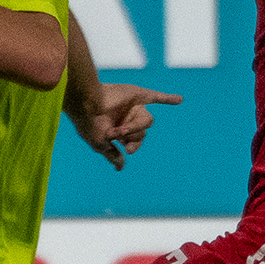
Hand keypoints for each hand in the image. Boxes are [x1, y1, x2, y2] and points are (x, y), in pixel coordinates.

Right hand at [68, 83, 182, 169]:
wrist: (86, 103)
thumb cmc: (89, 125)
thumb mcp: (100, 145)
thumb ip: (112, 155)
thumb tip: (120, 168)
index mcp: (119, 132)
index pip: (134, 143)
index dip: (133, 147)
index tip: (126, 149)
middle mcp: (127, 120)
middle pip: (142, 133)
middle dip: (132, 136)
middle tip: (118, 133)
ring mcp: (133, 108)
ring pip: (147, 121)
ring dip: (135, 126)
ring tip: (120, 127)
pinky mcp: (137, 95)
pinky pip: (156, 97)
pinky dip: (168, 99)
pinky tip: (179, 100)